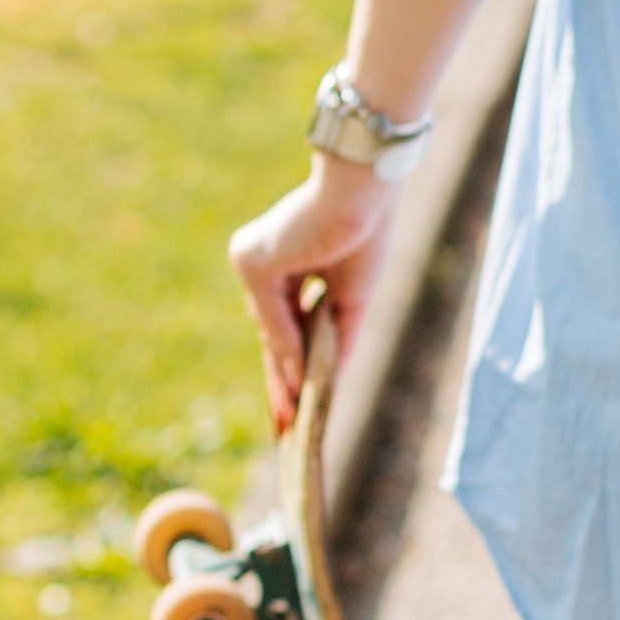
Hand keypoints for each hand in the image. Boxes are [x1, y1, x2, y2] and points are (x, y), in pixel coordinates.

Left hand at [230, 159, 396, 431]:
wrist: (365, 193)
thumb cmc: (366, 231)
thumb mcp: (351, 297)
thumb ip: (336, 337)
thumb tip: (326, 381)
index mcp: (283, 263)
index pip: (282, 325)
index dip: (290, 365)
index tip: (293, 404)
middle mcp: (260, 263)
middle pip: (272, 335)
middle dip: (280, 381)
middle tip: (284, 425)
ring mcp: (252, 263)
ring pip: (271, 332)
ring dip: (283, 376)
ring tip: (291, 419)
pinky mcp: (253, 264)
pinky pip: (273, 320)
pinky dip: (287, 353)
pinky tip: (299, 387)